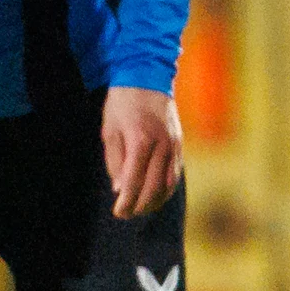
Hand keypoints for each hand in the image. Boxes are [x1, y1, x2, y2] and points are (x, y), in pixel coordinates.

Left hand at [102, 85, 183, 220]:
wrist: (147, 76)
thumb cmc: (123, 103)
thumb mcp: (110, 130)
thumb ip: (115, 162)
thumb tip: (120, 189)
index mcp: (140, 141)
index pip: (134, 182)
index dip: (126, 201)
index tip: (118, 212)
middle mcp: (161, 145)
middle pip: (153, 188)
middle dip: (140, 206)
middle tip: (127, 214)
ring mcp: (174, 145)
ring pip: (168, 184)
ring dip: (155, 202)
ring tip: (141, 209)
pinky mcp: (179, 144)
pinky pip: (175, 173)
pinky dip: (166, 189)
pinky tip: (157, 196)